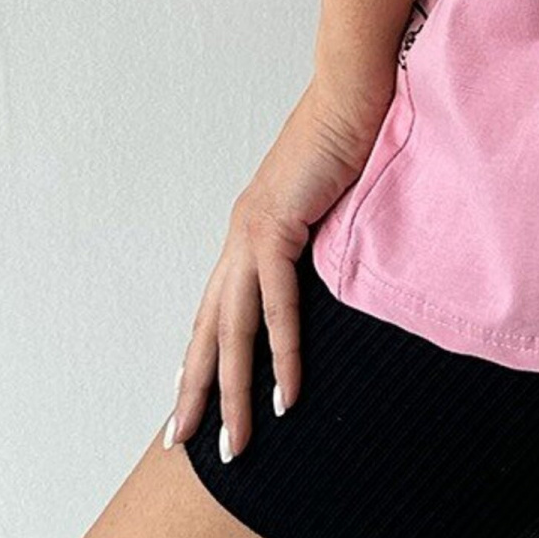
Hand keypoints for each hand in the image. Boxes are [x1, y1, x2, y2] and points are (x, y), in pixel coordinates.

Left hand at [162, 69, 393, 462]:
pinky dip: (282, 355)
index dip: (200, 361)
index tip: (191, 408)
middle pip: (208, 332)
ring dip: (234, 394)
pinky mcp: (276, 227)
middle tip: (182, 446)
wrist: (356, 89)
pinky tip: (286, 397)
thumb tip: (336, 274)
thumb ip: (322, 239)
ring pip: (233, 332)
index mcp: (250, 233)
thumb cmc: (353, 135)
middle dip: (195, 393)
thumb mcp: (332, 203)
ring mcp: (252, 233)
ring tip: (236, 448)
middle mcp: (240, 237)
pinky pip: (277, 307)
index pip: (215, 311)